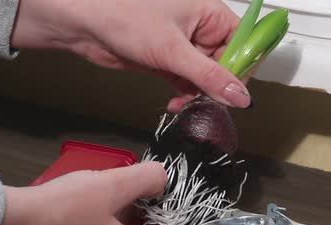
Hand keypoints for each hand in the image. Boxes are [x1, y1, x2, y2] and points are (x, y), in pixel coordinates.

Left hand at [11, 0, 250, 111]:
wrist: (85, 26)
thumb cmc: (124, 17)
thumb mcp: (173, 50)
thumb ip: (209, 76)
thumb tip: (241, 97)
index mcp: (210, 14)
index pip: (245, 43)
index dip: (244, 68)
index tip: (237, 92)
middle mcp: (201, 30)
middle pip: (228, 65)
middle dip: (219, 88)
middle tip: (210, 103)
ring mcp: (185, 48)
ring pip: (208, 79)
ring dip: (201, 96)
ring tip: (189, 105)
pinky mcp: (169, 63)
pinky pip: (189, 84)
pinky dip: (186, 97)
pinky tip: (177, 103)